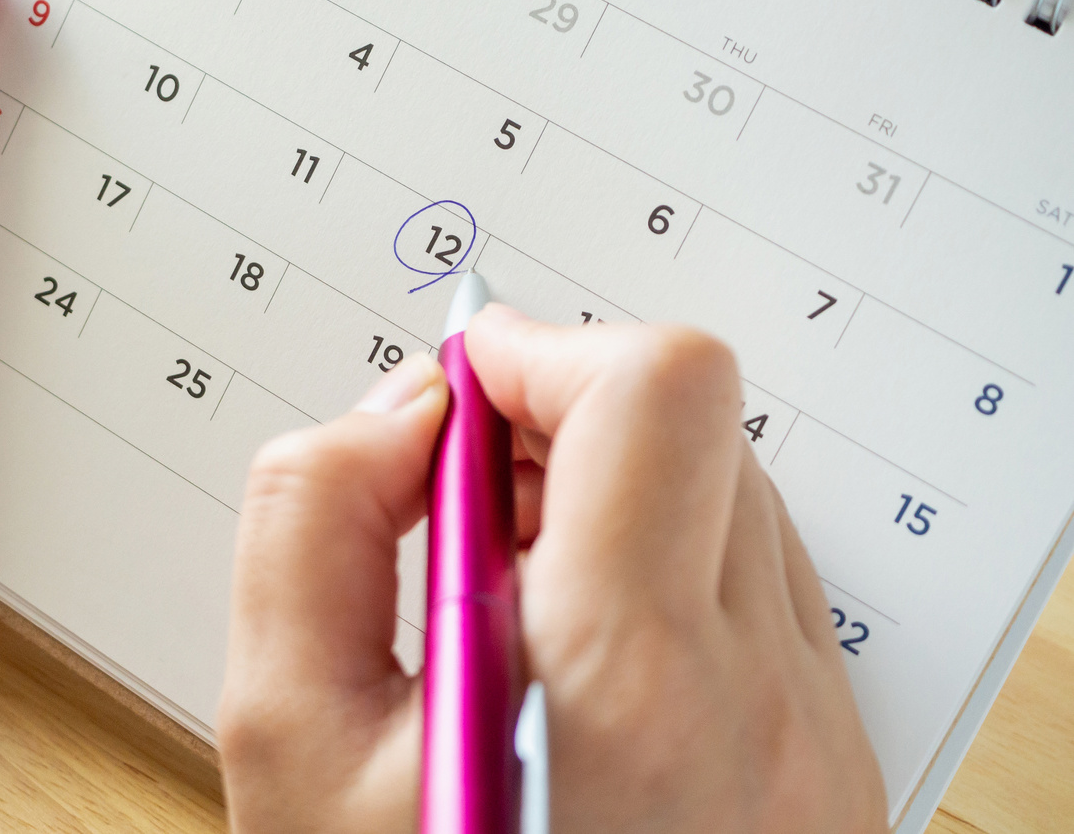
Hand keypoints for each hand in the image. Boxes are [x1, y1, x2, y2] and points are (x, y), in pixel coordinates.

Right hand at [218, 309, 887, 832]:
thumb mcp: (285, 745)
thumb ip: (308, 525)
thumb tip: (403, 411)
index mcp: (628, 684)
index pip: (657, 393)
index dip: (543, 353)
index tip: (465, 393)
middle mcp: (763, 701)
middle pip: (700, 426)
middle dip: (562, 424)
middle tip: (468, 507)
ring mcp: (818, 736)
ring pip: (737, 496)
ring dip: (615, 498)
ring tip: (514, 599)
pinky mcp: (831, 762)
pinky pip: (761, 590)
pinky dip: (665, 572)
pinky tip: (579, 659)